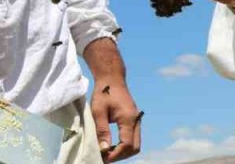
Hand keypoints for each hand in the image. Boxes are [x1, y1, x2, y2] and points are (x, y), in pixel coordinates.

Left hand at [82, 38, 141, 160]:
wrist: (111, 78)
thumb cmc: (103, 92)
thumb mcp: (98, 111)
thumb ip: (102, 130)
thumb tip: (104, 149)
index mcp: (129, 118)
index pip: (127, 145)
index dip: (115, 154)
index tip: (103, 158)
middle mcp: (136, 120)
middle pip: (135, 147)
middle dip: (121, 155)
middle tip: (105, 157)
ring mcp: (136, 120)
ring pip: (135, 144)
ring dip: (122, 151)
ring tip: (107, 152)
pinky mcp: (133, 120)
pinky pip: (132, 138)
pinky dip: (124, 145)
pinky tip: (111, 145)